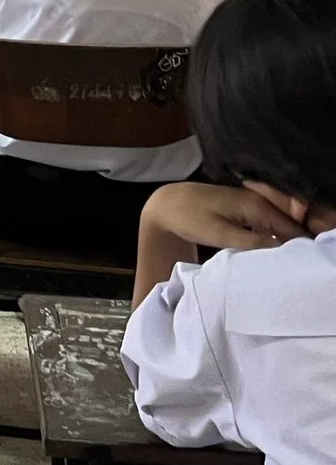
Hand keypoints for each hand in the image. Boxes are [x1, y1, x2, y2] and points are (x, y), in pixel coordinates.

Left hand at [140, 181, 312, 257]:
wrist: (166, 204)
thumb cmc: (189, 218)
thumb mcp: (219, 234)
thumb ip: (251, 242)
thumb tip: (281, 250)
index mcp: (257, 205)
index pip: (293, 228)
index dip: (298, 246)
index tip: (296, 264)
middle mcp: (259, 200)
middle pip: (289, 225)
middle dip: (293, 243)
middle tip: (287, 265)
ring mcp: (252, 202)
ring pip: (278, 224)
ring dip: (281, 240)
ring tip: (277, 260)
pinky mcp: (244, 207)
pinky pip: (267, 222)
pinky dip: (270, 235)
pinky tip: (265, 250)